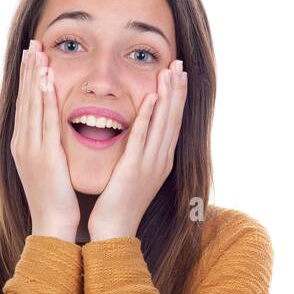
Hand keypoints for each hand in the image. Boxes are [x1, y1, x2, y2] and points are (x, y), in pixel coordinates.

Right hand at [12, 38, 78, 240]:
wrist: (52, 223)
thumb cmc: (56, 200)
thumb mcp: (48, 167)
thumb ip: (48, 146)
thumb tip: (54, 132)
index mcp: (24, 145)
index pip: (26, 105)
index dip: (27, 79)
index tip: (32, 57)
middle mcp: (22, 142)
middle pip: (25, 98)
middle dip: (28, 70)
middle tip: (32, 43)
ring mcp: (30, 147)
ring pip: (32, 104)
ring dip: (34, 76)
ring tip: (37, 52)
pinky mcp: (43, 153)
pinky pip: (44, 118)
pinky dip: (45, 96)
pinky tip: (48, 78)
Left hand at [88, 60, 187, 240]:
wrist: (113, 231)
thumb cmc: (118, 204)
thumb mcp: (133, 173)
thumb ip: (137, 153)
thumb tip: (137, 135)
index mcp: (160, 160)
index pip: (172, 121)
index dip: (177, 97)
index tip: (178, 74)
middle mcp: (160, 159)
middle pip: (173, 118)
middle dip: (177, 90)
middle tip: (179, 63)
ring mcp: (150, 164)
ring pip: (163, 123)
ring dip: (168, 96)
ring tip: (171, 72)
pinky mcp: (134, 169)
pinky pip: (142, 138)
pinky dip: (148, 117)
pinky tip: (152, 98)